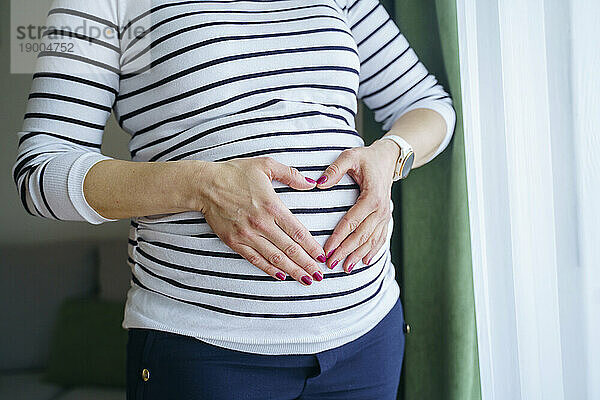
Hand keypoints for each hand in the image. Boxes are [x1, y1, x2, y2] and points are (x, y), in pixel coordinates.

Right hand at [196, 156, 326, 285]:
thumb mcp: (265, 165)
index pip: (298, 232)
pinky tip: (281, 276)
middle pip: (290, 249)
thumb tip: (311, 183)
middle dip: (307, 264)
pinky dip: (269, 269)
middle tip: (319, 275)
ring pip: (275, 258)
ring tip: (306, 280)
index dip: (312, 247)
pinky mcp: (234, 242)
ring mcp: (247, 235)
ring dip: (292, 271)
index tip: (322, 256)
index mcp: (272, 206)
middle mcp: (262, 224)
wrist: (205, 185)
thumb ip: (290, 174)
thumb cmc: (235, 173)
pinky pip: (255, 259)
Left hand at [316, 139, 400, 271]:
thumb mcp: (349, 156)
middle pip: (361, 235)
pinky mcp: (385, 218)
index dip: (338, 238)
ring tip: (345, 268)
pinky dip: (373, 251)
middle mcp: (381, 209)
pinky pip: (380, 238)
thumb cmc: (366, 158)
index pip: (351, 222)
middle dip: (346, 251)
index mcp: (372, 197)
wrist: (388, 159)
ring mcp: (385, 215)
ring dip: (358, 255)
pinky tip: (364, 261)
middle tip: (331, 264)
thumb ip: (334, 169)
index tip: (327, 250)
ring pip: (371, 240)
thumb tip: (319, 184)